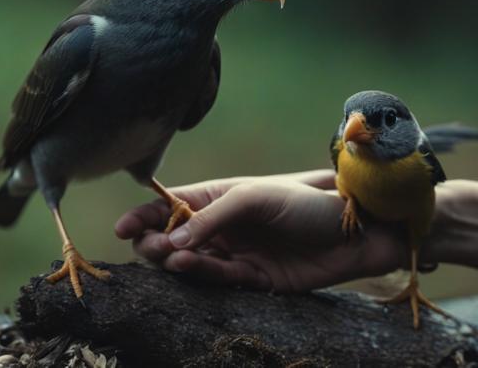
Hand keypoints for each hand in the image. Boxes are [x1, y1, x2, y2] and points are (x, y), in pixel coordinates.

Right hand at [114, 170, 406, 291]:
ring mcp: (237, 254)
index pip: (172, 205)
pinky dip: (203, 274)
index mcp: (220, 197)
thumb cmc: (308, 202)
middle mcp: (224, 227)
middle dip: (156, 242)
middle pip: (174, 238)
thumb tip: (172, 241)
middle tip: (151, 247)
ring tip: (169, 256)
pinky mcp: (254, 281)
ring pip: (193, 262)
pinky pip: (220, 280)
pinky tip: (189, 265)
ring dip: (176, 260)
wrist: (355, 231)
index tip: (122, 229)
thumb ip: (214, 216)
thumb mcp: (257, 197)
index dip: (144, 216)